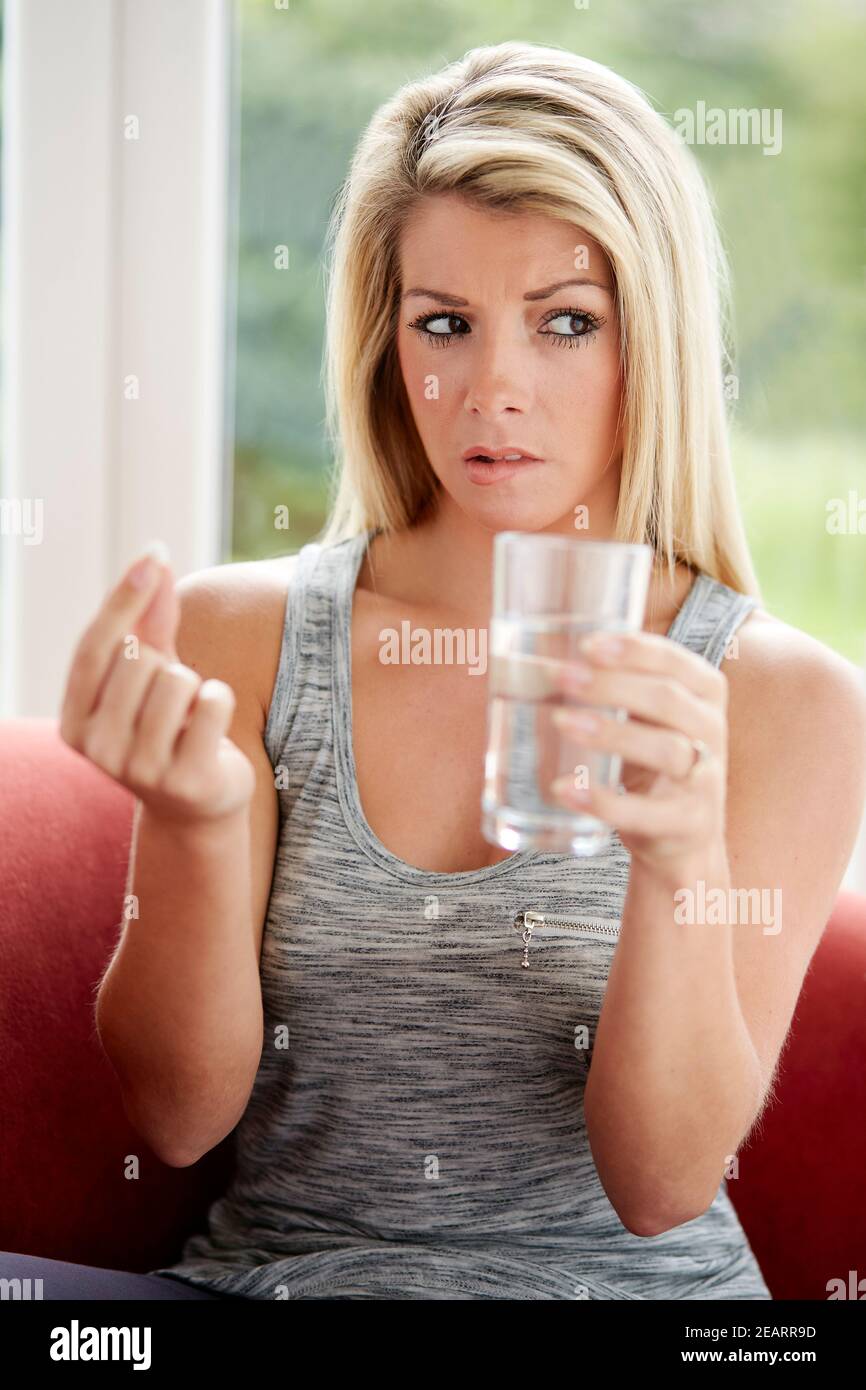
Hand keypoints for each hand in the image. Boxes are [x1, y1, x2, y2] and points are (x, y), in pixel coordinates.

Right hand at [59, 546, 255, 825]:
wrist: (198, 805)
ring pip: (178, 679)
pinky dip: (221, 701)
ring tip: (190, 717)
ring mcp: (140, 770)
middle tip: (172, 699)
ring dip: (196, 686)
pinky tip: (213, 727)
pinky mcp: (186, 780)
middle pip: (140, 661)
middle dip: (167, 664)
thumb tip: (154, 557)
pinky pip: (213, 702)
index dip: (123, 597)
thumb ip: (149, 620)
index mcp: (74, 720)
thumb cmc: (169, 726)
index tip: (153, 555)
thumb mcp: (152, 673)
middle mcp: (98, 749)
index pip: (94, 646)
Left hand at [550, 629, 728, 876]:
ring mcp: (705, 780)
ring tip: (560, 721)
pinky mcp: (687, 824)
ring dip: (610, 733)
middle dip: (611, 685)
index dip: (634, 650)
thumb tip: (531, 663)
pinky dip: (603, 801)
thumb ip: (610, 689)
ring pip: (666, 749)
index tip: (586, 644)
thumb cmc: (651, 762)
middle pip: (667, 699)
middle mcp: (712, 731)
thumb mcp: (643, 719)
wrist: (682, 837)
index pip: (674, 662)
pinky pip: (646, 812)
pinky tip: (564, 789)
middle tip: (560, 677)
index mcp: (704, 694)